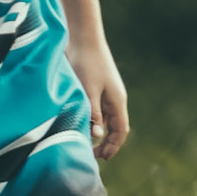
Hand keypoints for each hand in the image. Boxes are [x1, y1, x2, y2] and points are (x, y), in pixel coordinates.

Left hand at [67, 37, 129, 158]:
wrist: (82, 37)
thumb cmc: (85, 62)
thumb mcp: (88, 90)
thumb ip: (92, 112)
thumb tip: (96, 135)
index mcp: (117, 101)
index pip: (120, 130)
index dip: (113, 146)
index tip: (102, 158)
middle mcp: (113, 99)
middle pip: (113, 127)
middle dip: (104, 142)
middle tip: (90, 155)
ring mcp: (104, 92)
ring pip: (102, 118)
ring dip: (94, 130)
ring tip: (79, 142)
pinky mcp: (93, 86)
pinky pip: (94, 108)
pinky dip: (89, 118)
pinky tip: (76, 123)